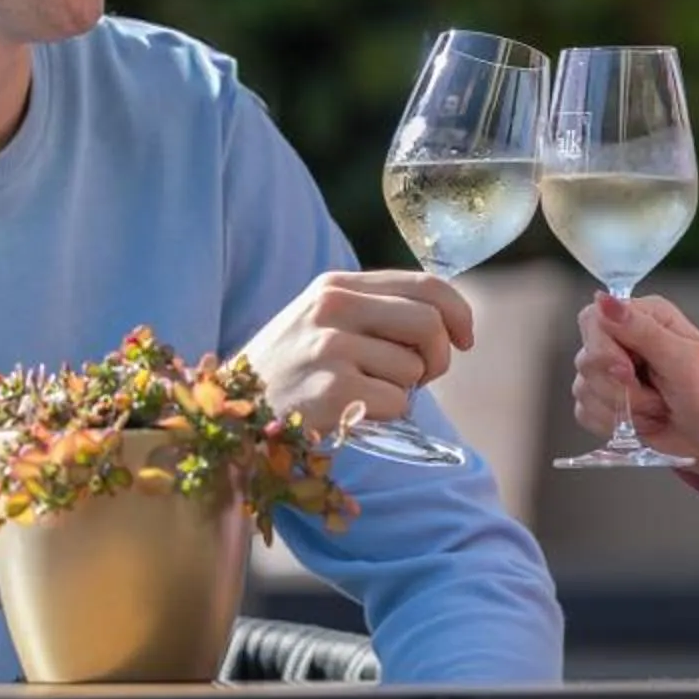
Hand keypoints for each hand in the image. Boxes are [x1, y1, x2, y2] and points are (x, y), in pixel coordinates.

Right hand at [241, 270, 472, 435]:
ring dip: (404, 390)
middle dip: (439, 357)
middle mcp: (333, 308)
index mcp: (335, 285)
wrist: (233, 412)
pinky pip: (398, 403)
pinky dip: (387, 414)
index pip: (425, 284)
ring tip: (365, 393)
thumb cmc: (289, 370)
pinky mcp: (334, 391)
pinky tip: (354, 412)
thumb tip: (445, 321)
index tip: (465, 339)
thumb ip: (373, 310)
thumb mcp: (320, 320)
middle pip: (429, 323)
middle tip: (423, 377)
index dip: (458, 312)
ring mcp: (331, 349)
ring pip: (414, 369)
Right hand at [571, 293, 698, 486]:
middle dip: (621, 389)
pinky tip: (644, 422)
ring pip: (583, 389)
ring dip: (625, 410)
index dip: (603, 349)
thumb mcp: (683, 360)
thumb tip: (604, 300)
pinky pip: (585, 412)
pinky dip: (614, 425)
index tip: (627, 371)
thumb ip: (640, 330)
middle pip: (586, 358)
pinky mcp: (608, 403)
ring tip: (659, 409)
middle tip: (658, 397)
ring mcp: (614, 374)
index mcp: (646, 318)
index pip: (593, 319)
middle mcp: (626, 340)